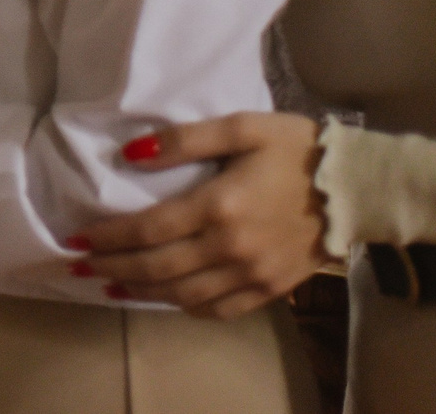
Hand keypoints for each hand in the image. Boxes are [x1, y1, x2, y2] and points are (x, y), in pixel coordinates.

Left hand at [77, 112, 326, 317]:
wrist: (359, 188)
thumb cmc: (297, 149)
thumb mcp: (242, 126)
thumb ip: (185, 139)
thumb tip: (130, 153)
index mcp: (219, 206)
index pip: (148, 230)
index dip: (108, 237)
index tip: (76, 240)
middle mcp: (231, 248)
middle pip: (157, 267)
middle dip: (113, 267)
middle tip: (80, 267)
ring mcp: (252, 274)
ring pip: (183, 294)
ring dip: (141, 291)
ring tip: (111, 285)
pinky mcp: (271, 290)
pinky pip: (219, 309)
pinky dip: (186, 307)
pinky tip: (167, 299)